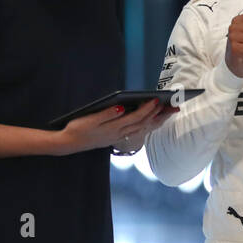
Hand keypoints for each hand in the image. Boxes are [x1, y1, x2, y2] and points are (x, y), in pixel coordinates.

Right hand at [57, 99, 176, 155]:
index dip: (147, 108)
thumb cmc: (78, 129)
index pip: (136, 117)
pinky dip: (149, 124)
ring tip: (169, 112)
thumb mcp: (90, 120)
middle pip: (144, 123)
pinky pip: (139, 130)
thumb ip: (106, 114)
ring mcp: (120, 137)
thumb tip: (121, 108)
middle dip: (159, 114)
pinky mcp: (118, 137)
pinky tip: (153, 120)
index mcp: (114, 128)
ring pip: (144, 128)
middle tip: (173, 105)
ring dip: (157, 120)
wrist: (69, 144)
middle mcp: (120, 134)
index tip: (157, 99)